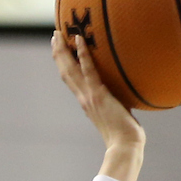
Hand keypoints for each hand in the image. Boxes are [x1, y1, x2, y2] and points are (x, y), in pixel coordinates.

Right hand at [52, 30, 145, 180]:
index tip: (60, 49)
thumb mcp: (117, 113)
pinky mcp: (99, 94)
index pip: (72, 79)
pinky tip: (79, 40)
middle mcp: (84, 98)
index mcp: (87, 102)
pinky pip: (89, 71)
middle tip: (54, 35)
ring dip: (63, 51)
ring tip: (59, 34)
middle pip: (66, 72)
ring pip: (71, 70)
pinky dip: (83, 55)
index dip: (65, 64)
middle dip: (59, 53)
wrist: (125, 146)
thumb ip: (116, 102)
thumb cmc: (125, 135)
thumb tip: (124, 96)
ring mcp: (89, 96)